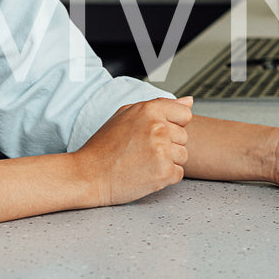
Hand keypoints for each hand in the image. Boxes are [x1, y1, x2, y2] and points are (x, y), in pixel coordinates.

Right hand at [75, 97, 193, 206]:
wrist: (89, 175)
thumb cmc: (104, 146)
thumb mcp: (126, 115)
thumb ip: (160, 104)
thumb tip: (189, 101)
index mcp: (150, 110)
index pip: (185, 115)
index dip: (173, 125)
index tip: (156, 134)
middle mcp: (158, 128)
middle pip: (184, 137)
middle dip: (168, 144)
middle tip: (143, 151)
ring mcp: (162, 151)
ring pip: (183, 155)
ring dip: (168, 161)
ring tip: (144, 162)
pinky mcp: (164, 173)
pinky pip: (179, 173)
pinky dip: (165, 177)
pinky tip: (146, 173)